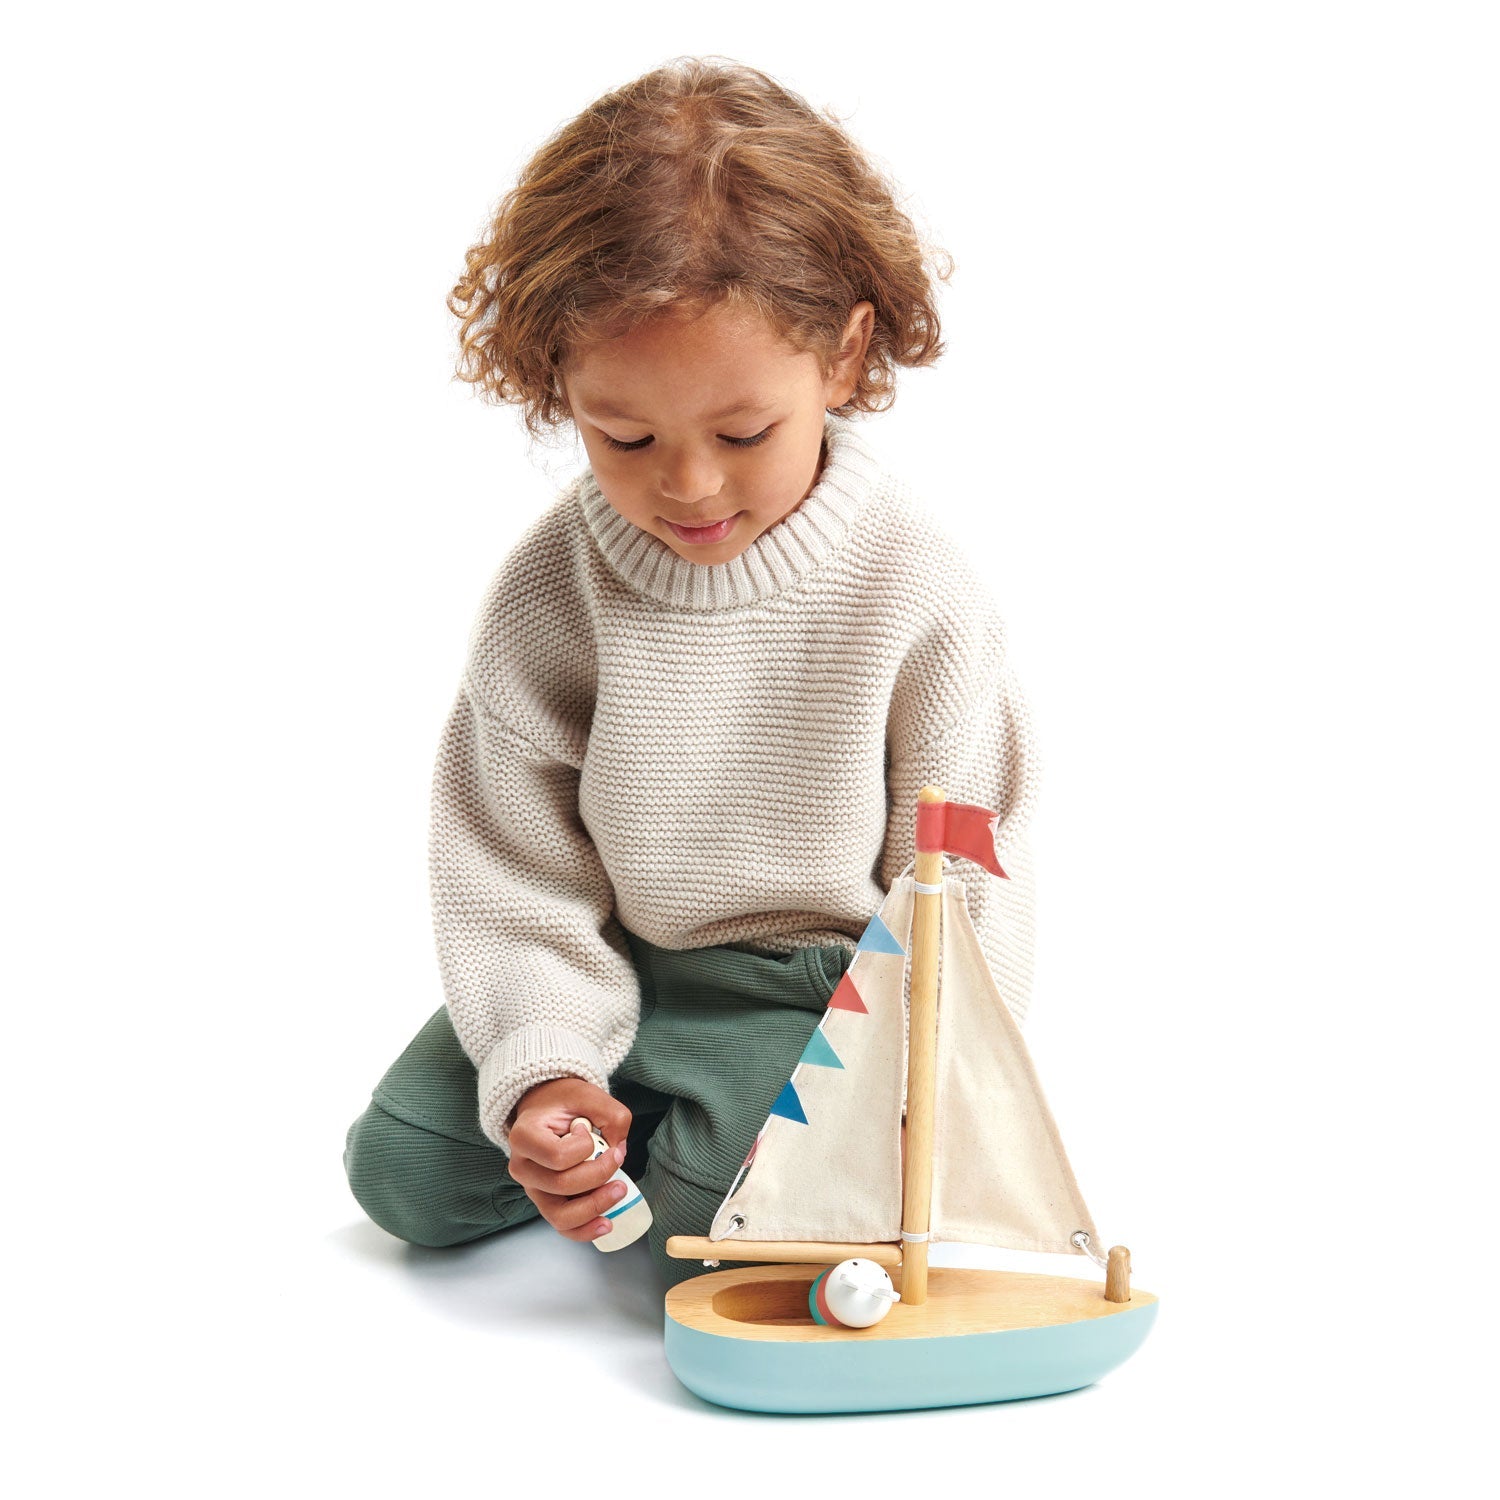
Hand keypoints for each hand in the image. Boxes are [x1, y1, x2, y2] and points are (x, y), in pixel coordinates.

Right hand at [506, 1077, 634, 1243]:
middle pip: (562, 1185)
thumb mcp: (588, 1095)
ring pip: (561, 1215)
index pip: (558, 1156)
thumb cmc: (564, 1102)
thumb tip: (619, 1150)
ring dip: (595, 1207)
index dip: (585, 1147)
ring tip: (619, 1190)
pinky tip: (606, 1224)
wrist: (546, 1108)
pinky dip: (585, 1230)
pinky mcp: (546, 1201)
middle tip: (618, 1157)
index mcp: (524, 1137)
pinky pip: (562, 1226)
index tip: (588, 1130)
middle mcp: (521, 1167)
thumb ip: (611, 1115)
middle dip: (599, 1174)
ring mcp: (532, 1188)